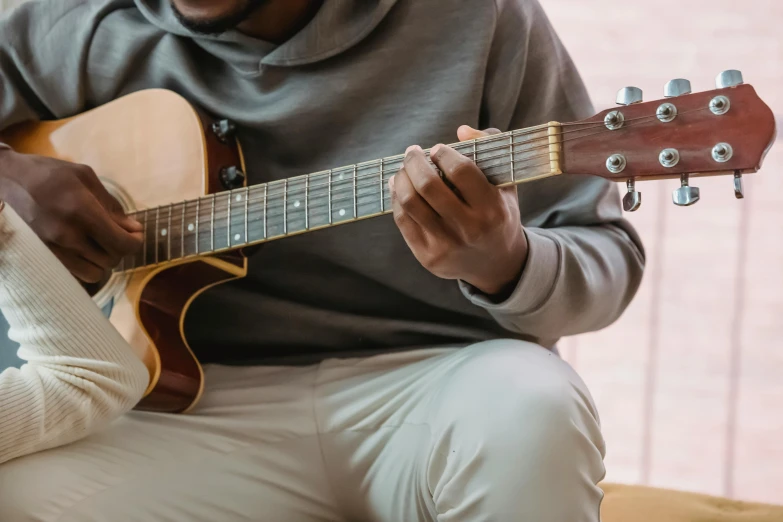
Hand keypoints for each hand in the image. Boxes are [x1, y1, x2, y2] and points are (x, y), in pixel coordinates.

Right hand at [0, 147, 142, 282]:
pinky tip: (84, 248)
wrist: (4, 180)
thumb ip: (112, 205)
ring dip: (103, 259)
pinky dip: (86, 265)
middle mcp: (68, 235)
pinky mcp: (43, 256)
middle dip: (120, 248)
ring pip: (96, 273)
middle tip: (117, 233)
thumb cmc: (48, 174)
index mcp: (82, 211)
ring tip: (99, 241)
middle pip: (112, 260)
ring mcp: (53, 249)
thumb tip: (133, 228)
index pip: (122, 245)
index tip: (136, 234)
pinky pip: (76, 273)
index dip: (136, 243)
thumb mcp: (85, 177)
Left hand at [390, 126, 527, 295]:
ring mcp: (446, 246)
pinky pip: (403, 221)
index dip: (443, 153)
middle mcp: (470, 230)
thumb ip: (490, 149)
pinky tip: (398, 186)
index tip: (437, 149)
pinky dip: (396, 198)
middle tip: (412, 152)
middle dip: (414, 161)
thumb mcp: (505, 183)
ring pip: (410, 203)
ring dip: (401, 178)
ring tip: (403, 168)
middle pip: (428, 186)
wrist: (497, 264)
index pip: (461, 170)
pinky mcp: (428, 257)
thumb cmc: (499, 215)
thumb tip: (461, 130)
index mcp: (493, 209)